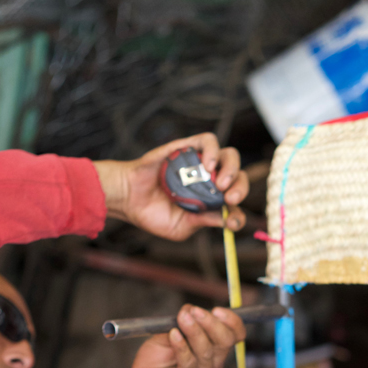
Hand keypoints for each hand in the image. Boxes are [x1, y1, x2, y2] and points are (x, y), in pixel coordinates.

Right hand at [93, 133, 249, 239]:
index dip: (239, 213)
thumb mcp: (183, 227)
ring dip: (231, 169)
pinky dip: (213, 151)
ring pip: (229, 156)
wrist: (127, 199)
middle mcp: (209, 180)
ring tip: (219, 184)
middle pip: (238, 177)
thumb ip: (205, 221)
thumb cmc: (153, 214)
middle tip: (229, 199)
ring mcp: (199, 163)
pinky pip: (208, 140)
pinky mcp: (186, 147)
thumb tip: (229, 219)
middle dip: (240, 188)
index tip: (233, 222)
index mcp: (210, 201)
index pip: (235, 204)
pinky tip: (208, 166)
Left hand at [115, 305, 243, 367]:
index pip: (235, 335)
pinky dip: (181, 347)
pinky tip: (173, 335)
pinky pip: (188, 364)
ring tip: (182, 318)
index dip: (232, 321)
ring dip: (195, 331)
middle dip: (211, 323)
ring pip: (206, 352)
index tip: (217, 310)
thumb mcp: (169, 334)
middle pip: (225, 342)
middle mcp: (214, 365)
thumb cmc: (157, 360)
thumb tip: (190, 310)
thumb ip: (182, 323)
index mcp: (215, 350)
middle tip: (194, 311)